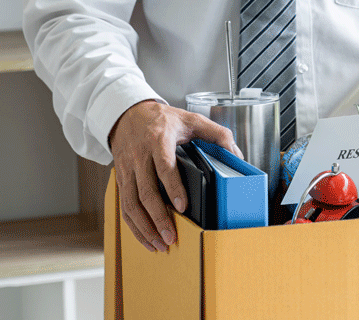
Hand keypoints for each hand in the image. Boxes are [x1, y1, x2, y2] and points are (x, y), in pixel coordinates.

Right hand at [108, 100, 239, 251]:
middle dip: (158, 217)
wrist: (128, 114)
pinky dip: (134, 226)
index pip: (164, 166)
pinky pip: (124, 206)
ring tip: (160, 243)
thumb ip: (217, 134)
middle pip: (145, 191)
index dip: (173, 187)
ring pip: (131, 203)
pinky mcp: (121, 179)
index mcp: (158, 139)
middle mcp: (139, 156)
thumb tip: (236, 155)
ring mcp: (127, 169)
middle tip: (171, 236)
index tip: (182, 206)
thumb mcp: (192, 119)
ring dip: (145, 227)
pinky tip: (146, 238)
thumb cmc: (163, 120)